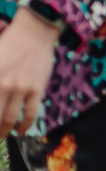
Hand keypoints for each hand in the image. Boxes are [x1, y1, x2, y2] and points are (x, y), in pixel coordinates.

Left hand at [0, 8, 59, 135]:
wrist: (34, 33)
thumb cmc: (8, 44)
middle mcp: (3, 85)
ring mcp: (21, 88)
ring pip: (10, 118)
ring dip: (4, 131)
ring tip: (2, 136)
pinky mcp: (36, 89)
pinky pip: (30, 113)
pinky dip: (25, 125)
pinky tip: (21, 131)